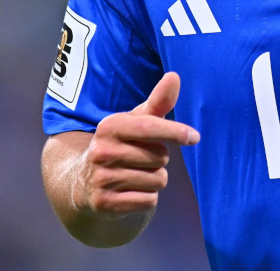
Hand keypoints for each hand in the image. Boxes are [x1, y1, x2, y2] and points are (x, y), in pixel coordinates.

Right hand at [72, 72, 199, 218]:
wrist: (84, 182)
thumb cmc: (121, 144)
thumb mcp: (136, 122)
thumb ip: (158, 102)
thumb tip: (175, 76)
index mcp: (110, 126)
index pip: (149, 127)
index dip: (175, 132)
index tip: (194, 137)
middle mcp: (102, 151)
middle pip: (160, 157)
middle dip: (159, 159)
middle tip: (141, 159)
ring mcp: (101, 178)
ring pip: (157, 180)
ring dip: (155, 179)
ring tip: (135, 175)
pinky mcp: (104, 203)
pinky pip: (149, 200)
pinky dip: (147, 198)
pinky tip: (130, 192)